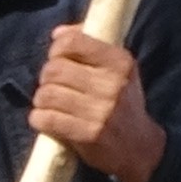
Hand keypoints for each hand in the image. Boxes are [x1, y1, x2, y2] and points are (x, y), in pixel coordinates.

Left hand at [30, 26, 165, 181]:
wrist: (141, 148)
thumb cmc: (122, 103)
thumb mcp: (117, 70)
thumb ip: (89, 46)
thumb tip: (58, 33)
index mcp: (120, 62)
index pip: (72, 42)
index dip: (57, 50)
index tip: (59, 60)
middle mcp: (112, 84)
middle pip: (54, 69)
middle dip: (46, 78)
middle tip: (53, 87)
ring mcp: (101, 110)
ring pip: (46, 94)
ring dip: (41, 100)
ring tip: (51, 105)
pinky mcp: (88, 134)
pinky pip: (46, 118)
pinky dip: (39, 118)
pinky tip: (48, 120)